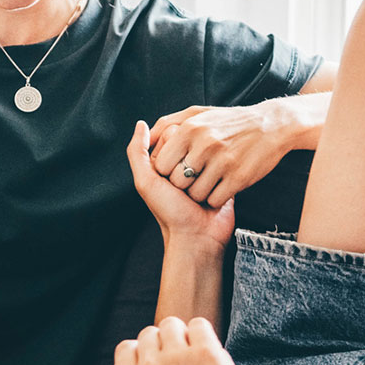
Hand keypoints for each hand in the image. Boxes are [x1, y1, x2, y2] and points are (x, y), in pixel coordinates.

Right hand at [114, 316, 262, 364]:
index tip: (158, 360)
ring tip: (197, 358)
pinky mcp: (204, 351)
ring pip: (171, 324)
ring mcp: (176, 357)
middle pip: (150, 333)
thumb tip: (146, 360)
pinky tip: (210, 353)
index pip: (126, 348)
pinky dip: (204, 335)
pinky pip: (198, 324)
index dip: (143, 351)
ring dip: (184, 336)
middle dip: (165, 343)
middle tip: (183, 363)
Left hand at [126, 120, 235, 246]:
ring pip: (208, 154)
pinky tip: (211, 198)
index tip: (167, 175)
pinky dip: (216, 185)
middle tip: (182, 189)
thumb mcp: (146, 182)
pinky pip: (223, 168)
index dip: (170, 153)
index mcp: (169, 159)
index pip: (172, 134)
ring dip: (201, 178)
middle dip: (185, 167)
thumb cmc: (170, 213)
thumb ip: (137, 152)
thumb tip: (140, 124)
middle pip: (190, 142)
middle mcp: (189, 161)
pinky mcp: (226, 179)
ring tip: (197, 196)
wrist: (196, 240)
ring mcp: (209, 170)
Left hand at [149, 103, 294, 208]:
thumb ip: (167, 123)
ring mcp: (224, 160)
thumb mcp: (197, 113)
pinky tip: (224, 185)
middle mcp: (205, 143)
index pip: (161, 164)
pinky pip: (215, 198)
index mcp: (190, 128)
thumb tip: (141, 129)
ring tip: (213, 178)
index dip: (168, 170)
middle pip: (178, 181)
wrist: (272, 125)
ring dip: (202, 192)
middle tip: (199, 174)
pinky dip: (217, 197)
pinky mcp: (239, 177)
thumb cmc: (229, 122)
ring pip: (196, 193)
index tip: (180, 165)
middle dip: (185, 183)